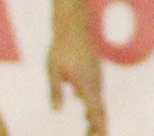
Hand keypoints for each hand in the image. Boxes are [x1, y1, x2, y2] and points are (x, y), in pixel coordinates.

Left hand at [49, 18, 106, 135]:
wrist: (73, 26)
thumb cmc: (61, 49)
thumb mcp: (53, 72)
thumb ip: (55, 92)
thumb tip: (58, 110)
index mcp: (86, 84)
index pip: (96, 110)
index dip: (99, 125)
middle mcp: (95, 81)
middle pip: (100, 108)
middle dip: (98, 125)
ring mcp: (96, 75)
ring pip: (98, 99)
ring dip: (95, 115)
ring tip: (89, 129)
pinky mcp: (93, 70)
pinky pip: (96, 91)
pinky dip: (93, 104)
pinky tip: (84, 108)